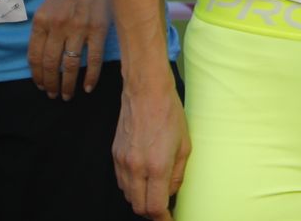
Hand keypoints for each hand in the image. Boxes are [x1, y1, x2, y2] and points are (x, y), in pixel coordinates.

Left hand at [28, 0, 109, 100]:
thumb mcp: (53, 1)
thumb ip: (48, 24)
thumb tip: (48, 51)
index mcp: (42, 19)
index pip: (34, 56)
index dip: (37, 75)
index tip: (41, 85)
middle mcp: (57, 25)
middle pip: (50, 64)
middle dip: (51, 84)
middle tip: (54, 95)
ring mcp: (78, 28)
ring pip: (70, 65)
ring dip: (68, 85)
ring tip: (68, 95)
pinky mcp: (99, 28)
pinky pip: (93, 59)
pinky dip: (90, 76)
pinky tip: (87, 86)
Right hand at [114, 81, 191, 220]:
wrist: (146, 91)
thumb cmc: (169, 114)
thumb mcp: (185, 145)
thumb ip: (178, 174)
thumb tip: (171, 193)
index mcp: (156, 166)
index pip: (155, 207)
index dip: (163, 219)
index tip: (170, 220)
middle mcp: (136, 167)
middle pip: (139, 207)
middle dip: (152, 212)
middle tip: (164, 207)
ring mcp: (122, 162)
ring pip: (128, 196)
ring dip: (141, 199)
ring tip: (155, 191)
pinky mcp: (115, 155)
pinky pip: (121, 182)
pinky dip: (132, 187)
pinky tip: (143, 178)